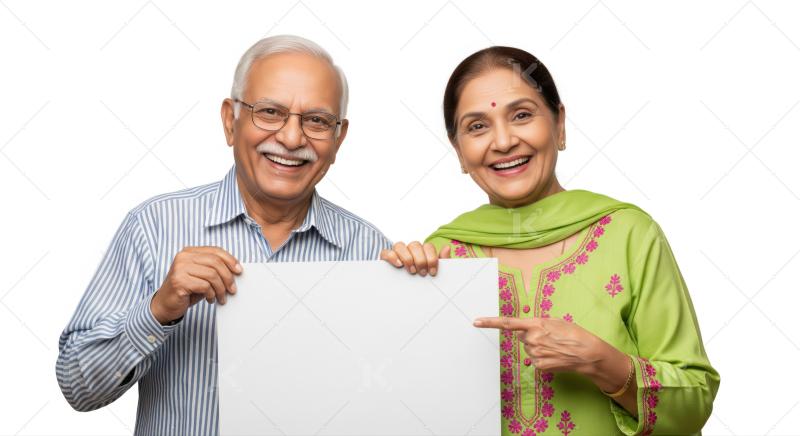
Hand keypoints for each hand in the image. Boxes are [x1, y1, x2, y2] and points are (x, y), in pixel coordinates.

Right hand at [151, 246, 242, 323]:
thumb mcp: (201, 276)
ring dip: (220, 289)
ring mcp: (180, 268)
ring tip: (221, 297)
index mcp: (189, 252)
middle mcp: (183, 257)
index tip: (239, 271)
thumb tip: (236, 270)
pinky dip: (211, 294)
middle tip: (232, 289)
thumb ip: (214, 269)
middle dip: (228, 277)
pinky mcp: (179, 281)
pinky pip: (204, 286)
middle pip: (215, 262)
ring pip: (212, 275)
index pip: (215, 251)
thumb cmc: (186, 290)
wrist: (165, 305)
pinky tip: (210, 299)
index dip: (230, 260)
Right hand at [380, 241, 449, 275]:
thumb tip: (447, 248)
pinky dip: (392, 256)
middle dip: (420, 260)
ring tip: (412, 271)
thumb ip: (443, 261)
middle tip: (422, 273)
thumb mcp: (435, 272)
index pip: (427, 246)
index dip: (431, 258)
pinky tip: (398, 265)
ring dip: (407, 258)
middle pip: (415, 245)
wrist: (410, 298)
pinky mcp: (386, 260)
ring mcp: (397, 254)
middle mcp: (409, 251)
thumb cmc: (425, 281)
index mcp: (422, 252)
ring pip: (399, 245)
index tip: (432, 272)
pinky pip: (385, 252)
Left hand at [473, 316, 610, 375]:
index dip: (490, 322)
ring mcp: (535, 353)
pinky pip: (535, 360)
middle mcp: (532, 338)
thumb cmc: (573, 333)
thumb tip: (524, 332)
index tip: (476, 322)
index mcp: (535, 324)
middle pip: (522, 337)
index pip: (508, 323)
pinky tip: (554, 355)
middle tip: (549, 337)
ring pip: (528, 348)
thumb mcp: (554, 321)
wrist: (586, 352)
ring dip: (538, 347)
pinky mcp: (539, 365)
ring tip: (554, 346)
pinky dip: (542, 357)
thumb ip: (536, 324)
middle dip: (531, 336)